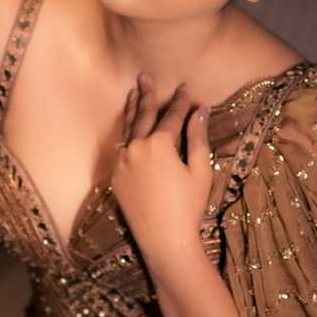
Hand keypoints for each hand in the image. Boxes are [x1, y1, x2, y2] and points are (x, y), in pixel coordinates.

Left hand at [110, 71, 212, 267]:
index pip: (172, 116)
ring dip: (132, 110)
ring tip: (133, 93)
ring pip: (127, 130)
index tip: (185, 88)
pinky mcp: (115, 178)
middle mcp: (136, 149)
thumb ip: (197, 137)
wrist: (165, 240)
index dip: (180, 102)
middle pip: (144, 115)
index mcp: (159, 145)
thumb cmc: (189, 207)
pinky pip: (121, 149)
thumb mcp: (200, 170)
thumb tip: (201, 110)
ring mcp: (121, 163)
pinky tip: (129, 128)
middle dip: (148, 95)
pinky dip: (126, 134)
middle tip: (145, 76)